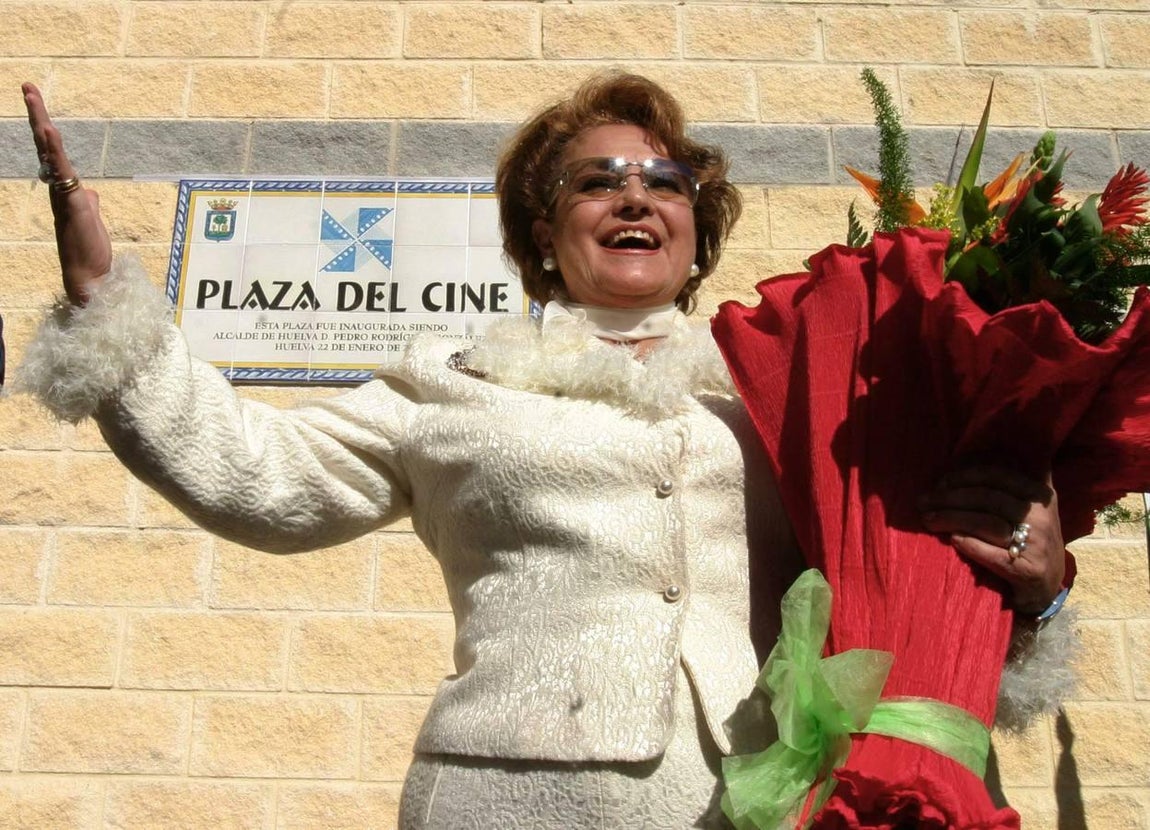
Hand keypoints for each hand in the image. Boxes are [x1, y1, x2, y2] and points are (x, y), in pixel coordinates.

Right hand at [23, 82, 111, 305]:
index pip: (53, 152)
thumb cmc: (88, 248)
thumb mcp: (91, 218)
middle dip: (37, 115)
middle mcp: (58, 188)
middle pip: (46, 146)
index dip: (45, 128)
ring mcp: (62, 195)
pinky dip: (55, 152)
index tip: (36, 101)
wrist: (89, 274)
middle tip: (27, 87)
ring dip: (42, 124)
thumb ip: (88, 202)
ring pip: (50, 155)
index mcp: (64, 188)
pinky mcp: (70, 204)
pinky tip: (49, 132)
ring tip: (33, 98)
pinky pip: (62, 173)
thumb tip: (90, 192)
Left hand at [919, 465, 1065, 614]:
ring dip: (951, 519)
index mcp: (1039, 494)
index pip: (997, 475)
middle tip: (922, 502)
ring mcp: (1037, 544)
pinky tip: (951, 540)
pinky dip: (969, 544)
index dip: (964, 476)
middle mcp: (1041, 516)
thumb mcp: (1027, 506)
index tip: (939, 482)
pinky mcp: (1028, 571)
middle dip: (949, 498)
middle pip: (987, 498)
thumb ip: (1007, 482)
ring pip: (987, 523)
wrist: (1045, 586)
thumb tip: (963, 457)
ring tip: (927, 520)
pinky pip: (991, 554)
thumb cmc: (1026, 540)